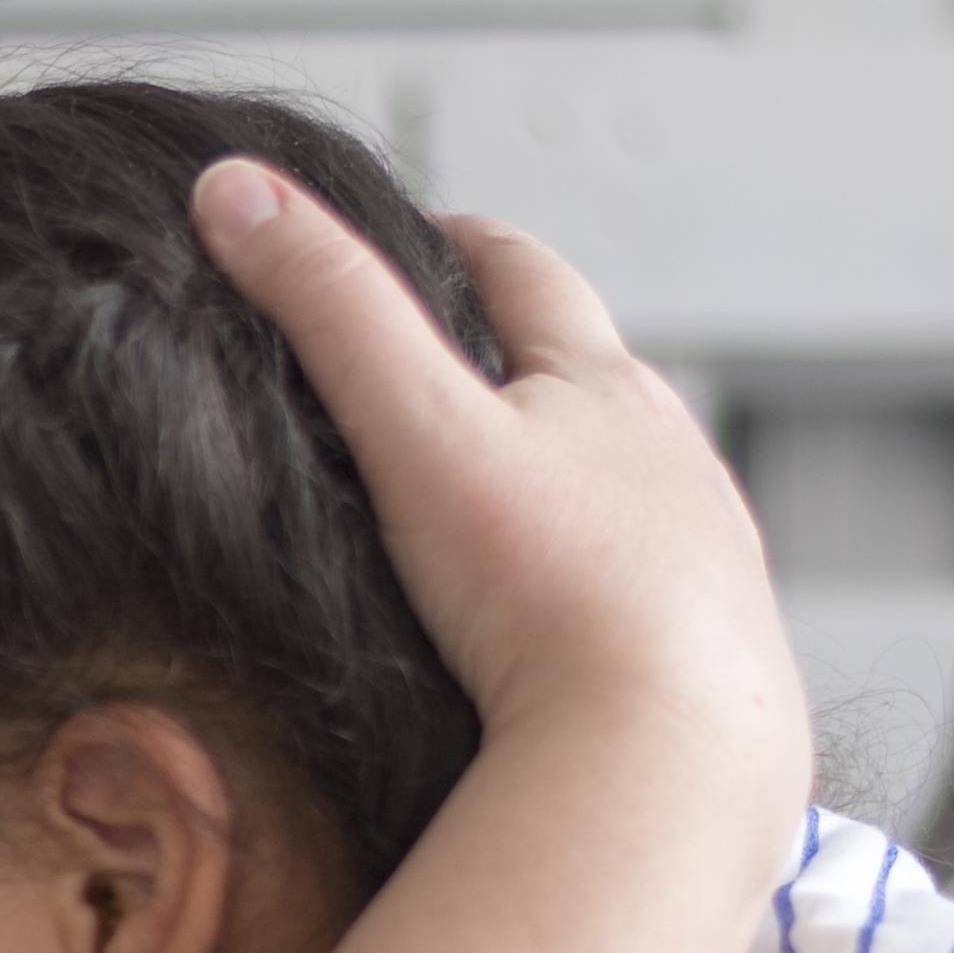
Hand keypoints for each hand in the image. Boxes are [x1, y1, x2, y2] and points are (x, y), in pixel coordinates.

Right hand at [189, 165, 806, 835]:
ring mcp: (707, 557)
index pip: (525, 274)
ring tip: (502, 502)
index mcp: (606, 385)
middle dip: (521, 362)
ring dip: (571, 476)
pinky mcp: (719, 652)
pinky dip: (601, 581)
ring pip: (629, 486)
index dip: (458, 245)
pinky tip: (563, 624)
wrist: (672, 762)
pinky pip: (650, 591)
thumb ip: (327, 311)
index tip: (417, 235)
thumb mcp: (414, 432)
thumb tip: (234, 190)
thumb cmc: (552, 598)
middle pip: (589, 380)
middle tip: (446, 366)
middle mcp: (675, 457)